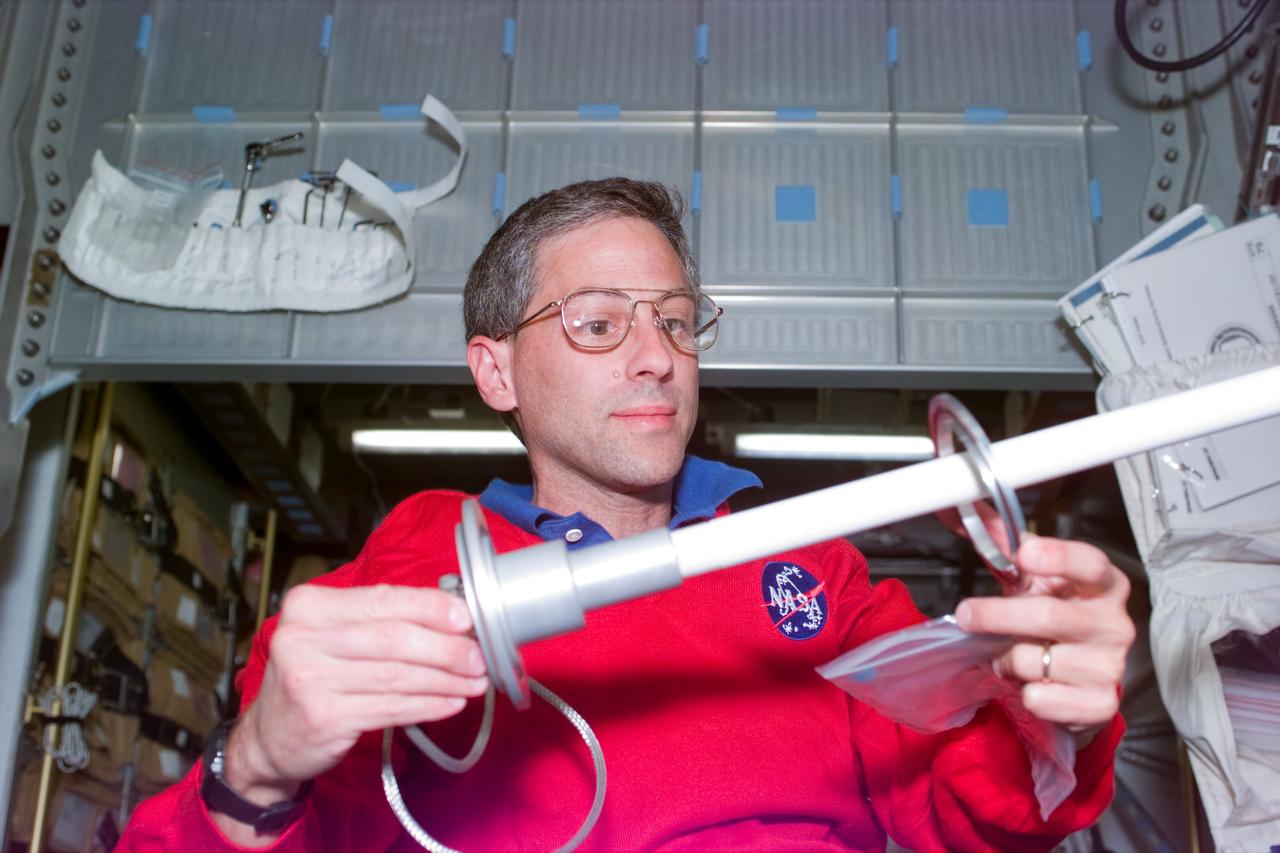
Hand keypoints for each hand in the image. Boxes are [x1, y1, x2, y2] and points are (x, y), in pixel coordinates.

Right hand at [215, 584, 487, 841]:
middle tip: (478, 657)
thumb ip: (378, 621)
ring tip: (474, 681)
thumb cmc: (313, 677)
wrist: (268, 738)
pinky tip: (451, 702)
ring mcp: (310, 679)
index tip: (466, 618)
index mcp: (310, 606)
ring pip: (397, 675)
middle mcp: (304, 638)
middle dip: (446, 648)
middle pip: (394, 638)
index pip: (382, 600)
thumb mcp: (332, 636)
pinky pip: (391, 708)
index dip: (430, 608)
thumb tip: (450, 616)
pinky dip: (428, 705)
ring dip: (444, 679)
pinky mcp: (324, 717)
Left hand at [954, 533, 1134, 737]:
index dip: (1056, 557)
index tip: (1022, 553)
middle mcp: (1114, 623)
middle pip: (1048, 615)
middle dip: (996, 615)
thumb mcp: (1033, 580)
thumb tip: (970, 510)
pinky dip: (1023, 692)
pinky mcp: (1101, 703)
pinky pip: (1040, 698)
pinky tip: (1034, 682)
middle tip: (967, 614)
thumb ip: (1003, 546)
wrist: (1076, 674)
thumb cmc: (1054, 616)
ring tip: (1013, 654)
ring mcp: (1111, 665)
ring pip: (1034, 661)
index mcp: (1103, 583)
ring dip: (1007, 660)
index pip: (1089, 563)